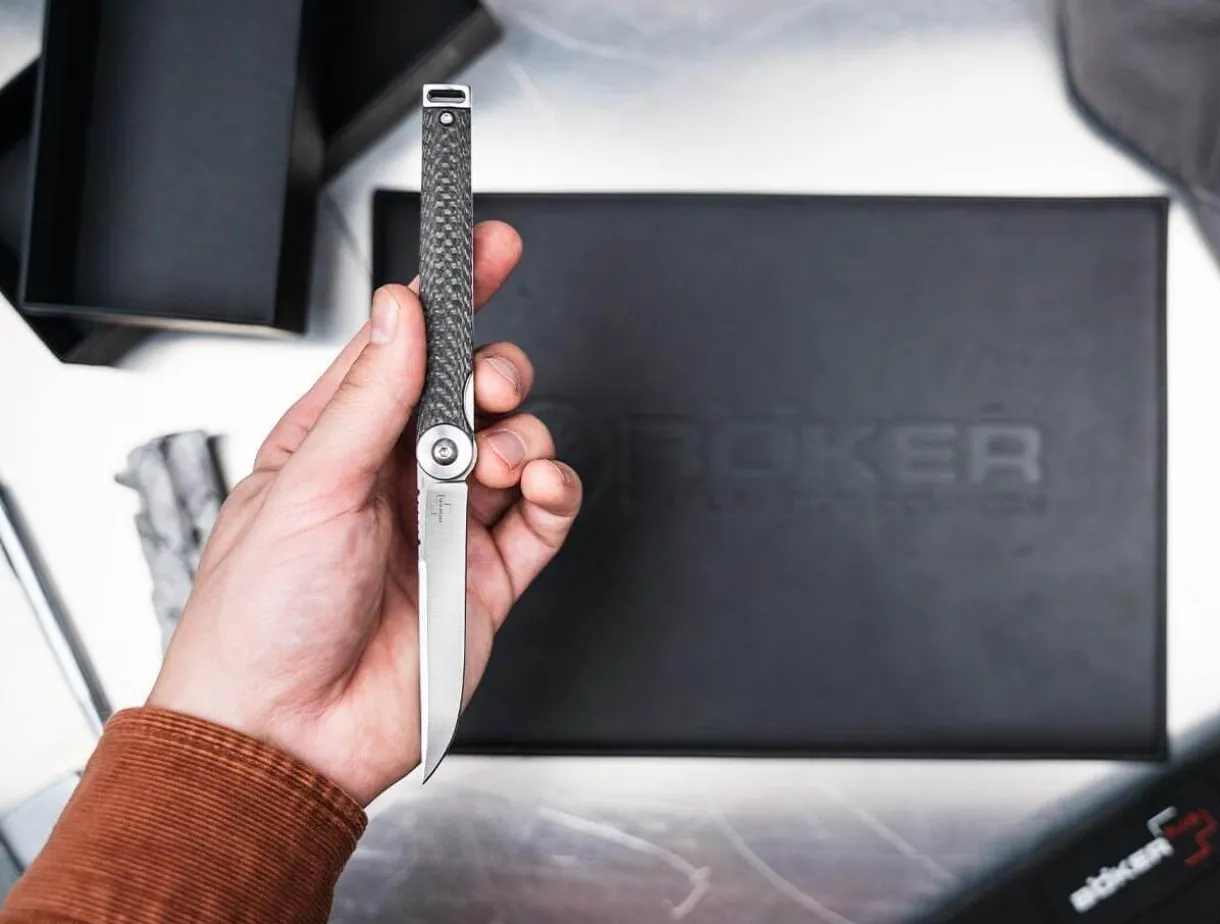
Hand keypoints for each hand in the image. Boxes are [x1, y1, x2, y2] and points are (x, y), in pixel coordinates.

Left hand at [148, 223, 580, 803]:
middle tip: (489, 383)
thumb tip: (401, 312)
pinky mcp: (487, 576)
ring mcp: (445, 527)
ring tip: (498, 461)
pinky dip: (557, 492)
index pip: (403, 347)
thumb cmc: (257, 622)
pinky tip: (540, 488)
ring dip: (523, 437)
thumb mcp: (307, 486)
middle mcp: (395, 479)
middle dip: (495, 372)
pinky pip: (544, 518)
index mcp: (337, 443)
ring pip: (515, 448)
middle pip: (470, 393)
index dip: (450, 294)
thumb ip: (369, 397)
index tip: (487, 248)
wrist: (284, 737)